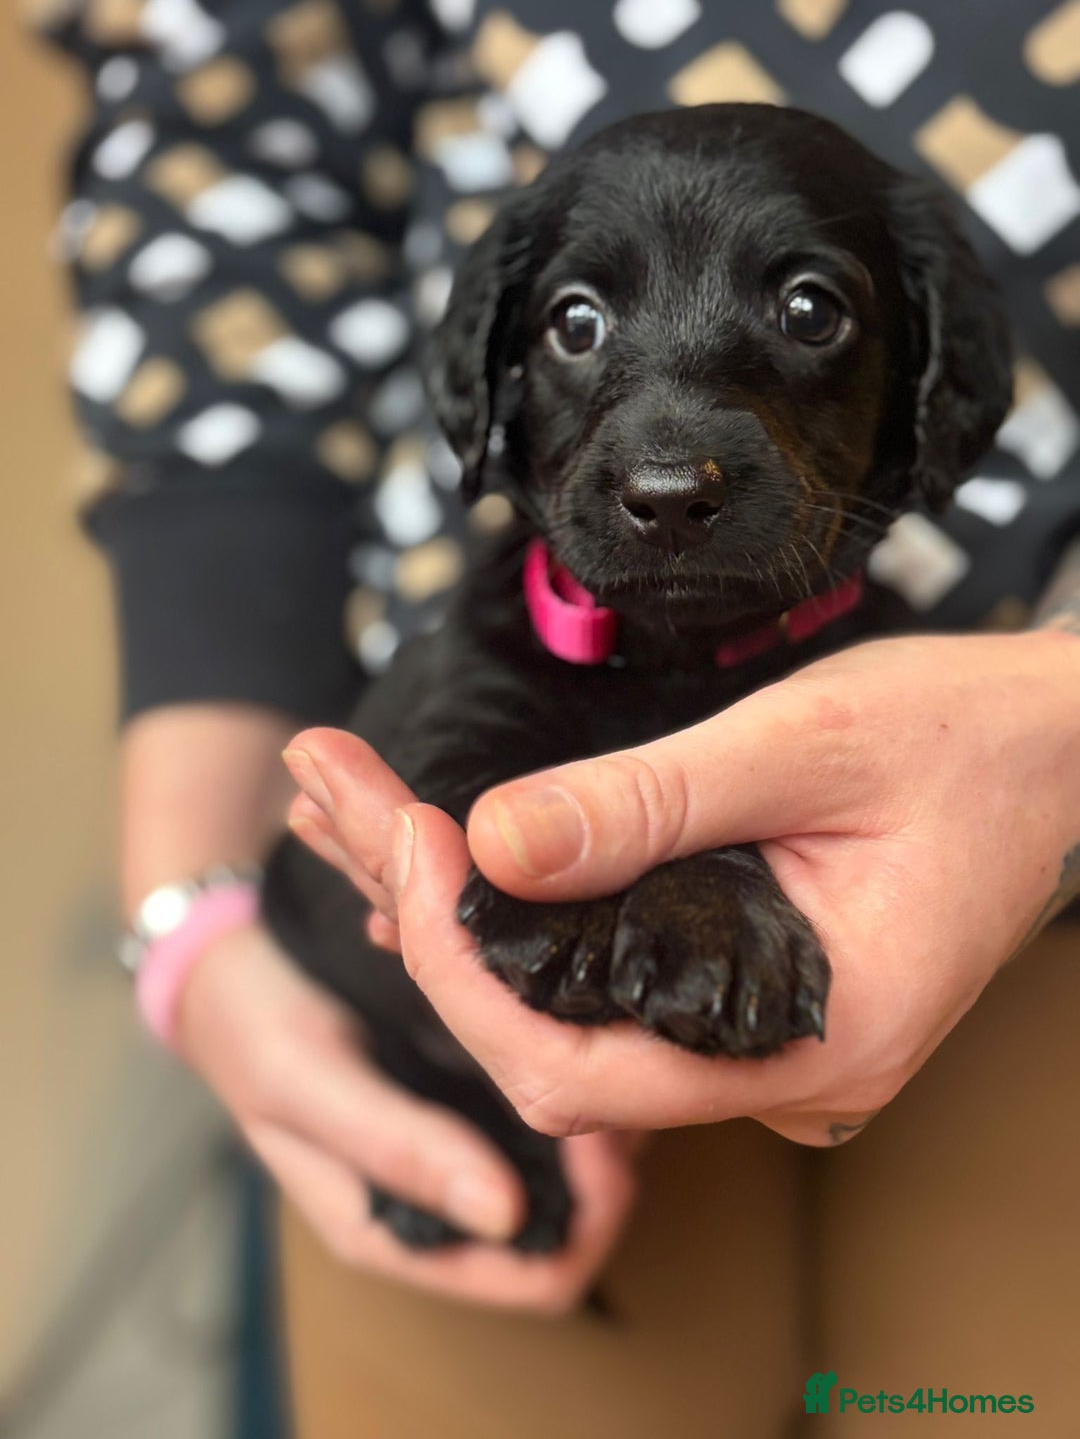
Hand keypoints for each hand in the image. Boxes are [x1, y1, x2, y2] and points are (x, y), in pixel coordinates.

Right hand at [177, 920, 635, 1310]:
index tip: (601, 1134)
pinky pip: (549, 1101)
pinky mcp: (472, 1090)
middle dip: (613, 1158)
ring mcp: (464, 1143)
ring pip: (576, 1159)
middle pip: (579, 1219)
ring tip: (600, 1034)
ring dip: (598, 1108)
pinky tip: (570, 1015)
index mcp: (399, 1228)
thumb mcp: (306, 1084)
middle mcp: (445, 1196)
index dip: (594, 1215)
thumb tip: (505, 1215)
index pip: (543, 1276)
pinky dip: (570, 1069)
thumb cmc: (251, 1030)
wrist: (227, 963)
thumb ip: (396, 1149)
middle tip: (616, 1070)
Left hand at [287, 629, 1079, 1146]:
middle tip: (337, 794)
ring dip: (459, 917)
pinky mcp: (744, 998)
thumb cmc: (963, 742)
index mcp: (808, 1039)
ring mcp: (759, 1043)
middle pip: (547, 1044)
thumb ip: (650, 805)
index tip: (404, 834)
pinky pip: (610, 986)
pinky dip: (523, 923)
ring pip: (568, 1015)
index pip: (573, 1066)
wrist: (1053, 749)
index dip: (463, 967)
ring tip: (354, 809)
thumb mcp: (806, 746)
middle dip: (428, 925)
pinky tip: (445, 857)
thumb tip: (494, 843)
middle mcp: (777, 1074)